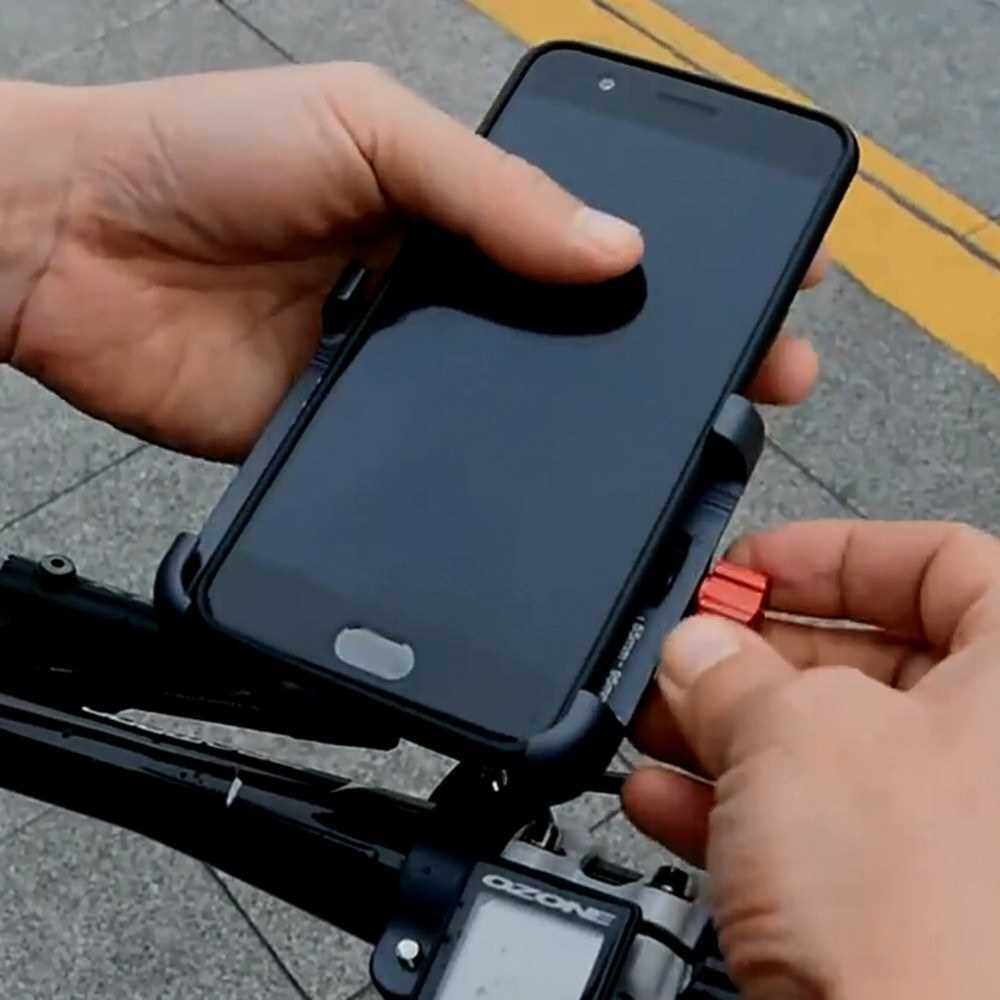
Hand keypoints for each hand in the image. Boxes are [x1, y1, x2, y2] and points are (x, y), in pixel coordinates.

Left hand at [2, 64, 827, 460]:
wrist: (71, 244)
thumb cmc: (202, 149)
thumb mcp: (367, 125)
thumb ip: (492, 191)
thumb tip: (615, 249)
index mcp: (455, 209)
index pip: (593, 239)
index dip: (683, 264)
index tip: (767, 281)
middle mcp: (443, 295)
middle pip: (573, 336)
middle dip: (668, 359)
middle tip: (752, 379)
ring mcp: (404, 374)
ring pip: (516, 411)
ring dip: (586, 427)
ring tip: (676, 446)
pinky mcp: (358, 443)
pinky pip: (436, 471)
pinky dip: (486, 482)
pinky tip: (543, 485)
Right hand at [625, 520, 999, 998]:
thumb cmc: (928, 921)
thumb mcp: (792, 736)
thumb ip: (731, 670)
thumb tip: (697, 650)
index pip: (939, 563)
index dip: (831, 555)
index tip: (752, 569)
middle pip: (869, 661)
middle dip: (755, 654)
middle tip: (687, 656)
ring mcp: (960, 838)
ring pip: (827, 751)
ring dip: (725, 734)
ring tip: (657, 726)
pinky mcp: (909, 906)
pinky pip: (814, 828)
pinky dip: (735, 809)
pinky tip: (667, 803)